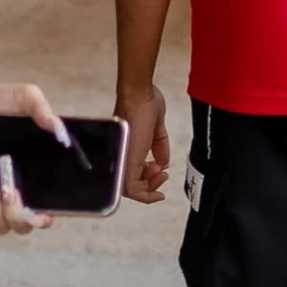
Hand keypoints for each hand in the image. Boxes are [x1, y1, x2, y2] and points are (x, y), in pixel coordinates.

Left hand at [115, 85, 172, 202]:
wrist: (139, 94)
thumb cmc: (144, 104)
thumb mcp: (157, 130)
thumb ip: (159, 147)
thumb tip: (163, 163)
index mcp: (126, 150)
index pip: (131, 177)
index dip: (147, 183)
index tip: (160, 177)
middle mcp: (123, 157)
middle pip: (130, 186)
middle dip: (150, 185)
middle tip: (162, 175)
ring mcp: (123, 159)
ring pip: (131, 190)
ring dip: (150, 187)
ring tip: (160, 174)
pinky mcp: (127, 160)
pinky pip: (131, 187)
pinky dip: (146, 192)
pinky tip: (159, 179)